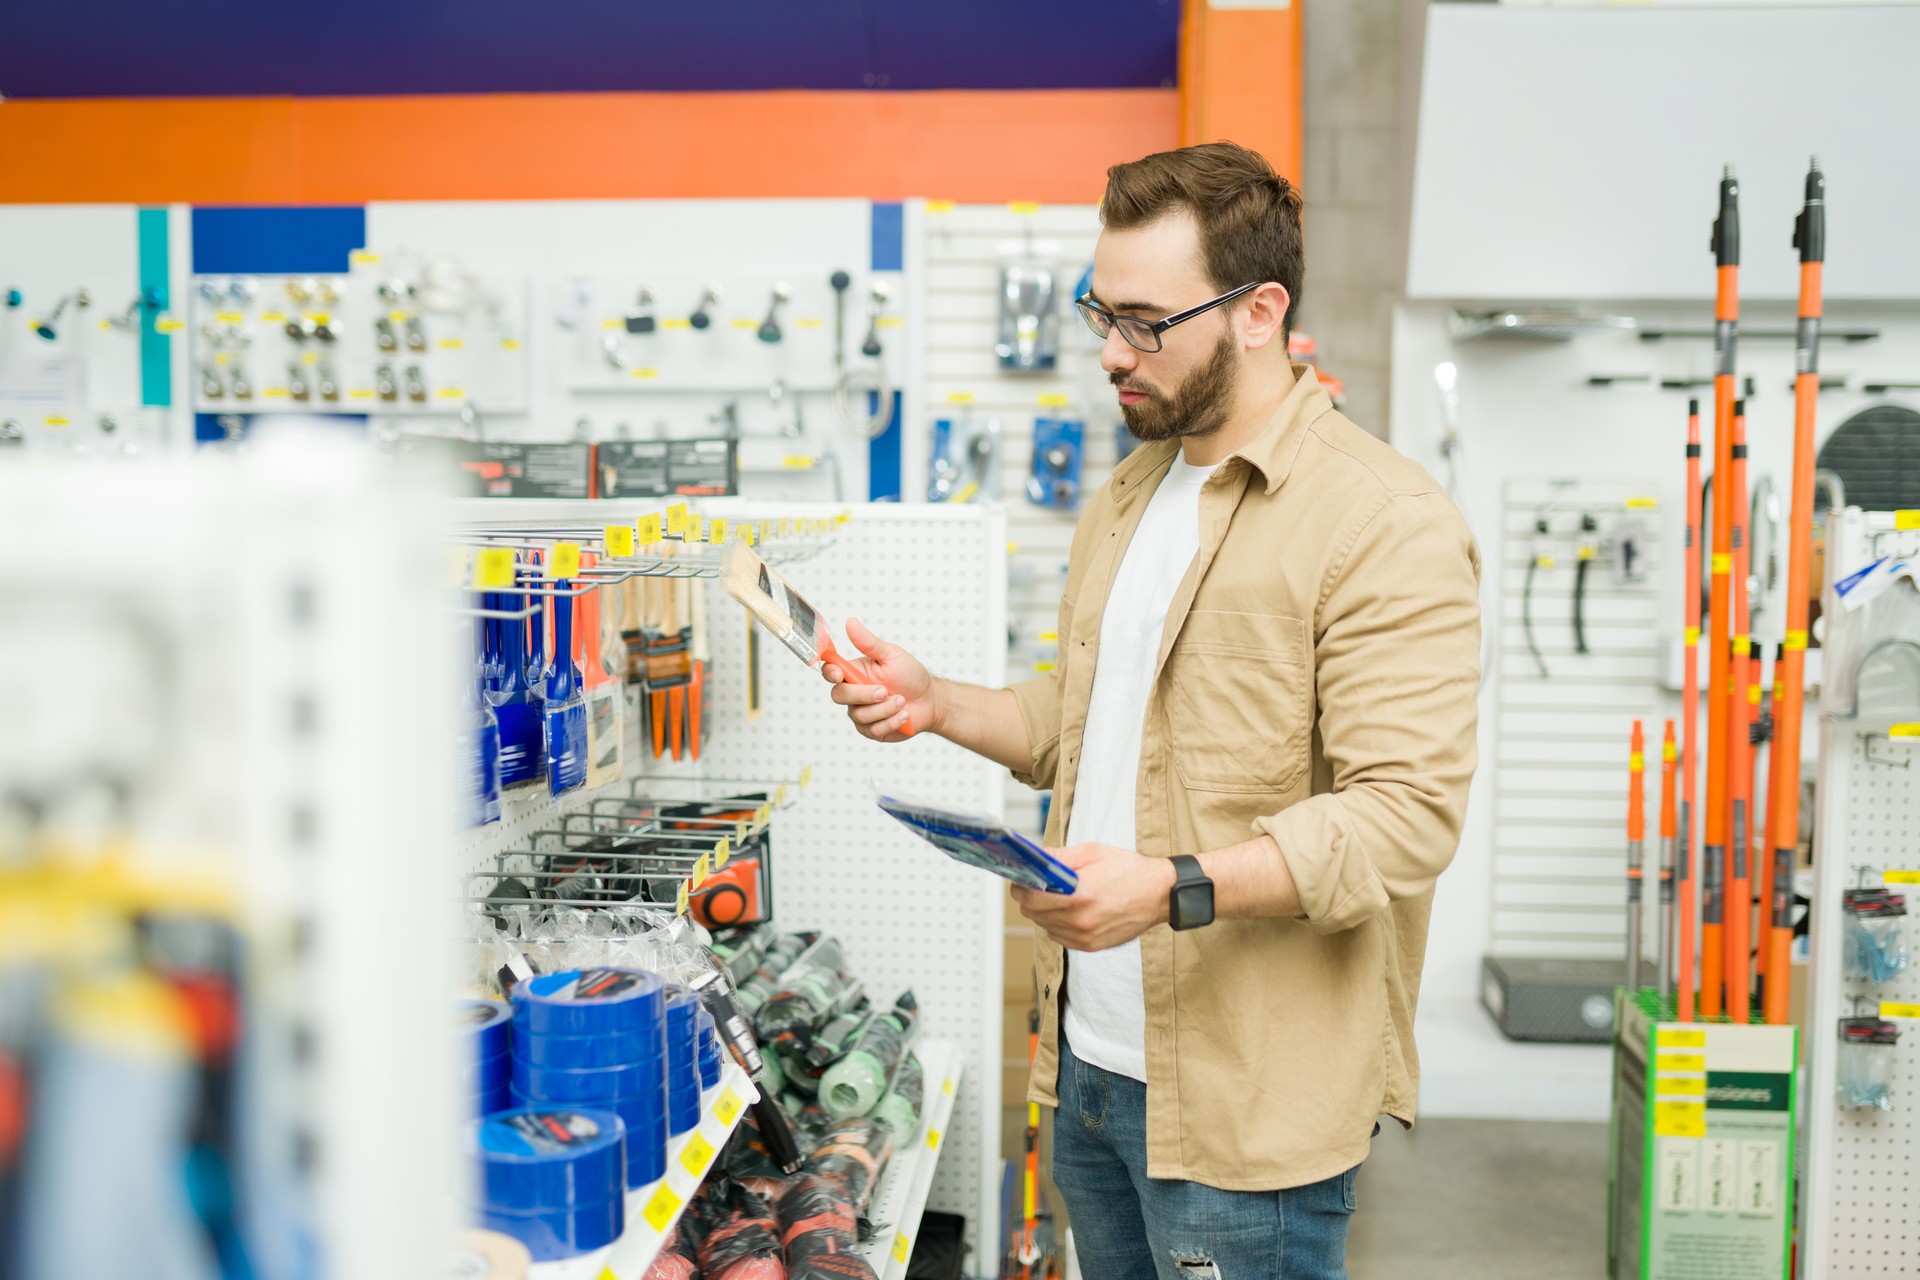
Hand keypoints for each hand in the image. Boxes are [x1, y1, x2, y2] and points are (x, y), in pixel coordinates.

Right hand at [821, 617, 937, 742]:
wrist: (930, 700)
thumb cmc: (910, 676)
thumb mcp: (891, 655)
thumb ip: (869, 642)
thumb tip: (851, 623)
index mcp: (855, 672)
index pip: (831, 672)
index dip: (830, 672)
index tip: (838, 673)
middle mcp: (854, 693)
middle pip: (839, 696)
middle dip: (863, 694)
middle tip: (884, 691)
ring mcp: (861, 713)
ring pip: (860, 715)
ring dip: (885, 709)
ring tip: (902, 701)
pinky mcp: (872, 730)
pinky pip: (874, 730)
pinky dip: (892, 721)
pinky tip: (904, 715)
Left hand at [1010, 844, 1175, 951]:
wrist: (1159, 895)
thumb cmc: (1129, 871)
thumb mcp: (1093, 853)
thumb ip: (1060, 857)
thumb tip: (1036, 857)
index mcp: (1080, 894)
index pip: (1031, 898)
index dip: (1020, 887)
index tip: (1020, 880)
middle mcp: (1081, 920)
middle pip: (1033, 914)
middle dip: (1029, 898)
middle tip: (1037, 885)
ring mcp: (1086, 936)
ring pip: (1044, 926)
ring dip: (1043, 912)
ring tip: (1057, 897)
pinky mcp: (1091, 946)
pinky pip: (1059, 937)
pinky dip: (1057, 924)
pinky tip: (1069, 910)